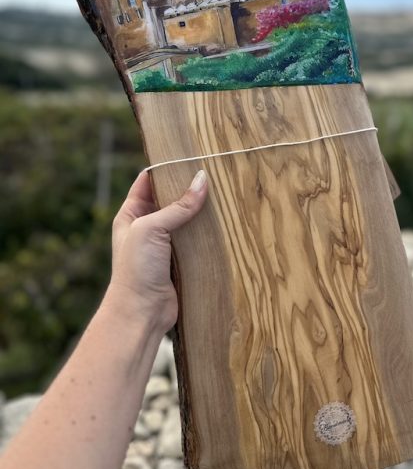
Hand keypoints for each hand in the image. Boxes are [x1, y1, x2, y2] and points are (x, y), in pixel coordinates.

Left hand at [107, 168, 208, 333]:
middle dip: (188, 187)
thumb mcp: (152, 229)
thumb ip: (178, 206)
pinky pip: (197, 239)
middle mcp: (148, 226)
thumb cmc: (136, 269)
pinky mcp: (181, 260)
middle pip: (171, 198)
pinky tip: (224, 222)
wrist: (141, 313)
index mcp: (132, 213)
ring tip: (223, 194)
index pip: (149, 181)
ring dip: (201, 210)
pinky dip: (208, 232)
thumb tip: (201, 181)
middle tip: (212, 173)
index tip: (188, 156)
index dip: (166, 167)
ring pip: (186, 219)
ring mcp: (165, 243)